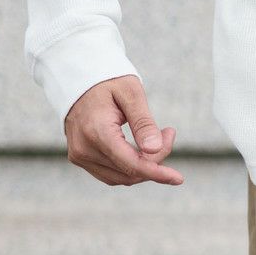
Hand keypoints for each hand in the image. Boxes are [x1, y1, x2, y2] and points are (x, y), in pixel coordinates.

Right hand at [65, 75, 182, 186]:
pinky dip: (131, 167)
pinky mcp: (80, 158)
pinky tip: (141, 150)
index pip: (131, 164)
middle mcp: (84, 148)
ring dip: (145, 166)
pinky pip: (112, 174)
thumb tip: (155, 149)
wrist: (76, 76)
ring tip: (157, 138)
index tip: (178, 178)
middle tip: (168, 134)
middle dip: (155, 161)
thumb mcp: (130, 93)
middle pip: (130, 171)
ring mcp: (80, 155)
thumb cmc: (106, 80)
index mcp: (95, 130)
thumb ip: (143, 123)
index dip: (157, 173)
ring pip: (123, 177)